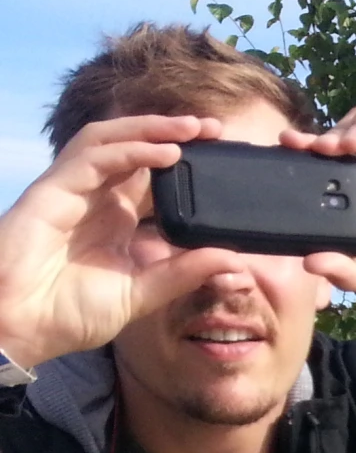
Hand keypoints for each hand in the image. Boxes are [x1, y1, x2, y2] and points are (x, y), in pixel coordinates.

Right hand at [0, 115, 251, 370]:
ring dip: (152, 130)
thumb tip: (234, 261)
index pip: (154, 179)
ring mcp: (74, 191)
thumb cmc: (72, 312)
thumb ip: (184, 274)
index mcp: (117, 219)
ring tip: (192, 128)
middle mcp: (96, 199)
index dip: (185, 164)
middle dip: (173, 134)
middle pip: (135, 150)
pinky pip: (93, 158)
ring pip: (112, 142)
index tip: (222, 159)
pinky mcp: (53, 190)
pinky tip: (163, 152)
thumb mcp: (142, 293)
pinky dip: (130, 150)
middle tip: (215, 128)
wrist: (23, 325)